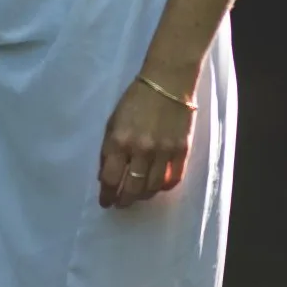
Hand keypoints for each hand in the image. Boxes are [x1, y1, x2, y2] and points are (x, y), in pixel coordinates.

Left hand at [98, 77, 195, 208]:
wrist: (168, 82)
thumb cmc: (135, 100)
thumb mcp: (113, 122)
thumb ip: (108, 149)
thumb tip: (105, 175)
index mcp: (118, 141)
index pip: (110, 178)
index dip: (107, 195)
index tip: (105, 202)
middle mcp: (140, 149)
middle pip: (131, 188)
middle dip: (123, 200)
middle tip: (121, 203)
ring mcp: (163, 151)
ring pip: (151, 187)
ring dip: (142, 195)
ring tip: (137, 195)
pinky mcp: (181, 151)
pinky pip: (173, 179)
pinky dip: (163, 187)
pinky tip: (157, 186)